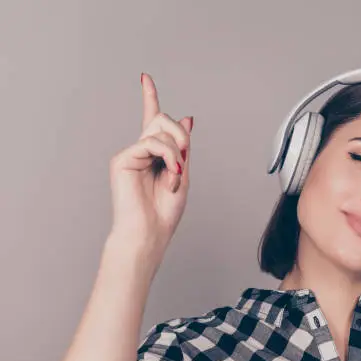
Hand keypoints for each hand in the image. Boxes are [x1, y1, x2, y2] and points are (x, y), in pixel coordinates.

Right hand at [108, 73, 192, 256]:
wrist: (149, 232)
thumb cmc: (164, 211)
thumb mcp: (183, 173)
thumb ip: (183, 146)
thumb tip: (188, 117)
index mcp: (154, 154)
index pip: (152, 120)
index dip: (150, 97)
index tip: (145, 77)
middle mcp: (140, 150)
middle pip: (163, 120)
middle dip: (181, 135)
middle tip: (183, 159)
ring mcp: (130, 153)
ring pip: (160, 128)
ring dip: (177, 151)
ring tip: (175, 175)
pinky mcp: (122, 158)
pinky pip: (152, 142)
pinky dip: (169, 158)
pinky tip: (170, 176)